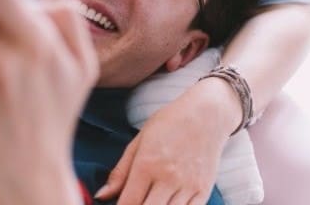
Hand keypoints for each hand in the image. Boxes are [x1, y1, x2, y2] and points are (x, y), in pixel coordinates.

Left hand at [96, 79, 239, 203]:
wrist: (207, 113)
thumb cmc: (171, 122)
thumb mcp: (140, 140)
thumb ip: (121, 171)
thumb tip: (102, 195)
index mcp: (147, 164)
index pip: (128, 203)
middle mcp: (168, 178)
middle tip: (135, 202)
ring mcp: (188, 186)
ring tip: (149, 201)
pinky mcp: (204, 190)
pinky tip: (167, 204)